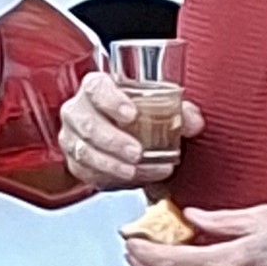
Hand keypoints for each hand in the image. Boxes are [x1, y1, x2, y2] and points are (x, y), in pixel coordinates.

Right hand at [59, 71, 204, 193]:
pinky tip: (130, 178)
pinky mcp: (75, 162)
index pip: (96, 87)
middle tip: (136, 153)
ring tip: (134, 170)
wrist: (116, 130)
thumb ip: (179, 111)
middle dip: (112, 141)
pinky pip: (87, 172)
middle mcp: (78, 110)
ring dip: (111, 164)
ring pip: (84, 152)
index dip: (111, 100)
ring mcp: (72, 138)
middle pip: (87, 124)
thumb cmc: (136, 112)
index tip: (131, 114)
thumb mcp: (158, 106)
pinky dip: (109, 177)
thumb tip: (194, 122)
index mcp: (96, 87)